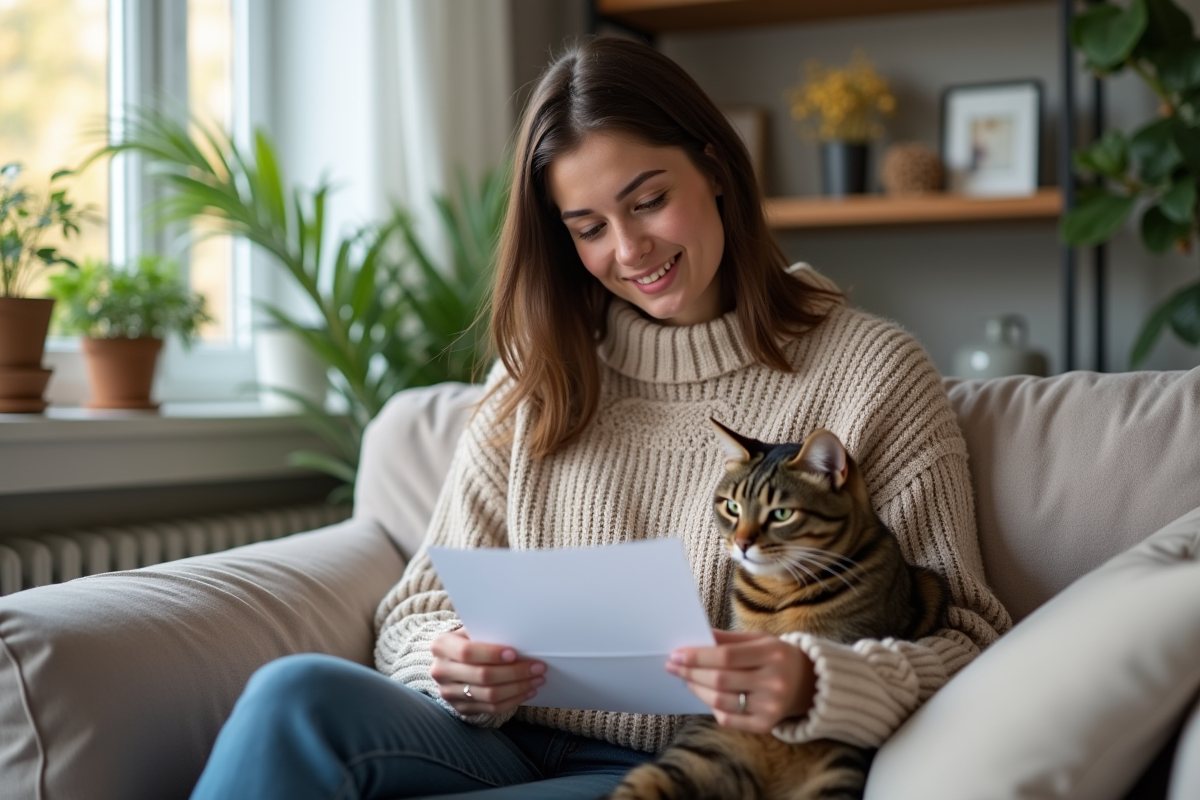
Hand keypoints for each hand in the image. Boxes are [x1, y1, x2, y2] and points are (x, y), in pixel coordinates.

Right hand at [430, 628, 545, 714]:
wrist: (451, 661)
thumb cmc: (468, 640)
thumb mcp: (471, 630)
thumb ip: (487, 632)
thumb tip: (520, 637)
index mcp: (441, 646)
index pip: (467, 652)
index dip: (492, 654)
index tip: (514, 654)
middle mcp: (441, 670)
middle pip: (482, 676)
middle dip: (514, 672)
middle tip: (538, 667)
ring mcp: (449, 692)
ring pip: (489, 695)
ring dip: (518, 688)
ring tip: (537, 680)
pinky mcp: (461, 708)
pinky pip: (491, 708)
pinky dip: (512, 700)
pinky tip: (526, 692)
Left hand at [666, 629, 814, 733]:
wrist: (809, 684)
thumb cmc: (776, 656)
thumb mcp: (758, 639)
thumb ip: (727, 638)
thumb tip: (696, 636)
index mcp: (772, 654)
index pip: (726, 656)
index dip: (697, 656)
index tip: (676, 654)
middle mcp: (773, 682)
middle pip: (720, 680)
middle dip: (691, 672)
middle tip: (672, 666)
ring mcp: (770, 706)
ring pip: (721, 701)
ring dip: (697, 690)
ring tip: (687, 679)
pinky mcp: (766, 725)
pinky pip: (729, 720)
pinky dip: (712, 707)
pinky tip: (706, 696)